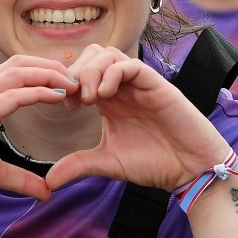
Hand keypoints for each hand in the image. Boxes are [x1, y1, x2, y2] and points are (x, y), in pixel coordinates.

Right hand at [0, 55, 76, 201]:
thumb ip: (20, 179)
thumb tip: (46, 193)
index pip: (17, 73)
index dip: (44, 74)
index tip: (68, 86)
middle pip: (21, 63)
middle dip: (51, 66)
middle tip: (78, 80)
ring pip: (19, 72)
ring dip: (49, 74)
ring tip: (73, 83)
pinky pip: (13, 95)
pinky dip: (38, 91)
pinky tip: (57, 95)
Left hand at [45, 45, 230, 192]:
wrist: (189, 170)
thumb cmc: (153, 164)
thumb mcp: (107, 163)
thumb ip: (78, 165)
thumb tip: (48, 182)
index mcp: (109, 100)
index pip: (81, 74)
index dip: (67, 83)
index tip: (65, 106)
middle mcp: (122, 88)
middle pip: (91, 56)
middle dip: (76, 73)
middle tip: (74, 99)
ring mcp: (138, 84)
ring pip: (108, 55)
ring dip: (92, 71)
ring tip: (89, 99)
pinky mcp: (156, 85)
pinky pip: (131, 65)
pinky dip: (113, 74)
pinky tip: (105, 96)